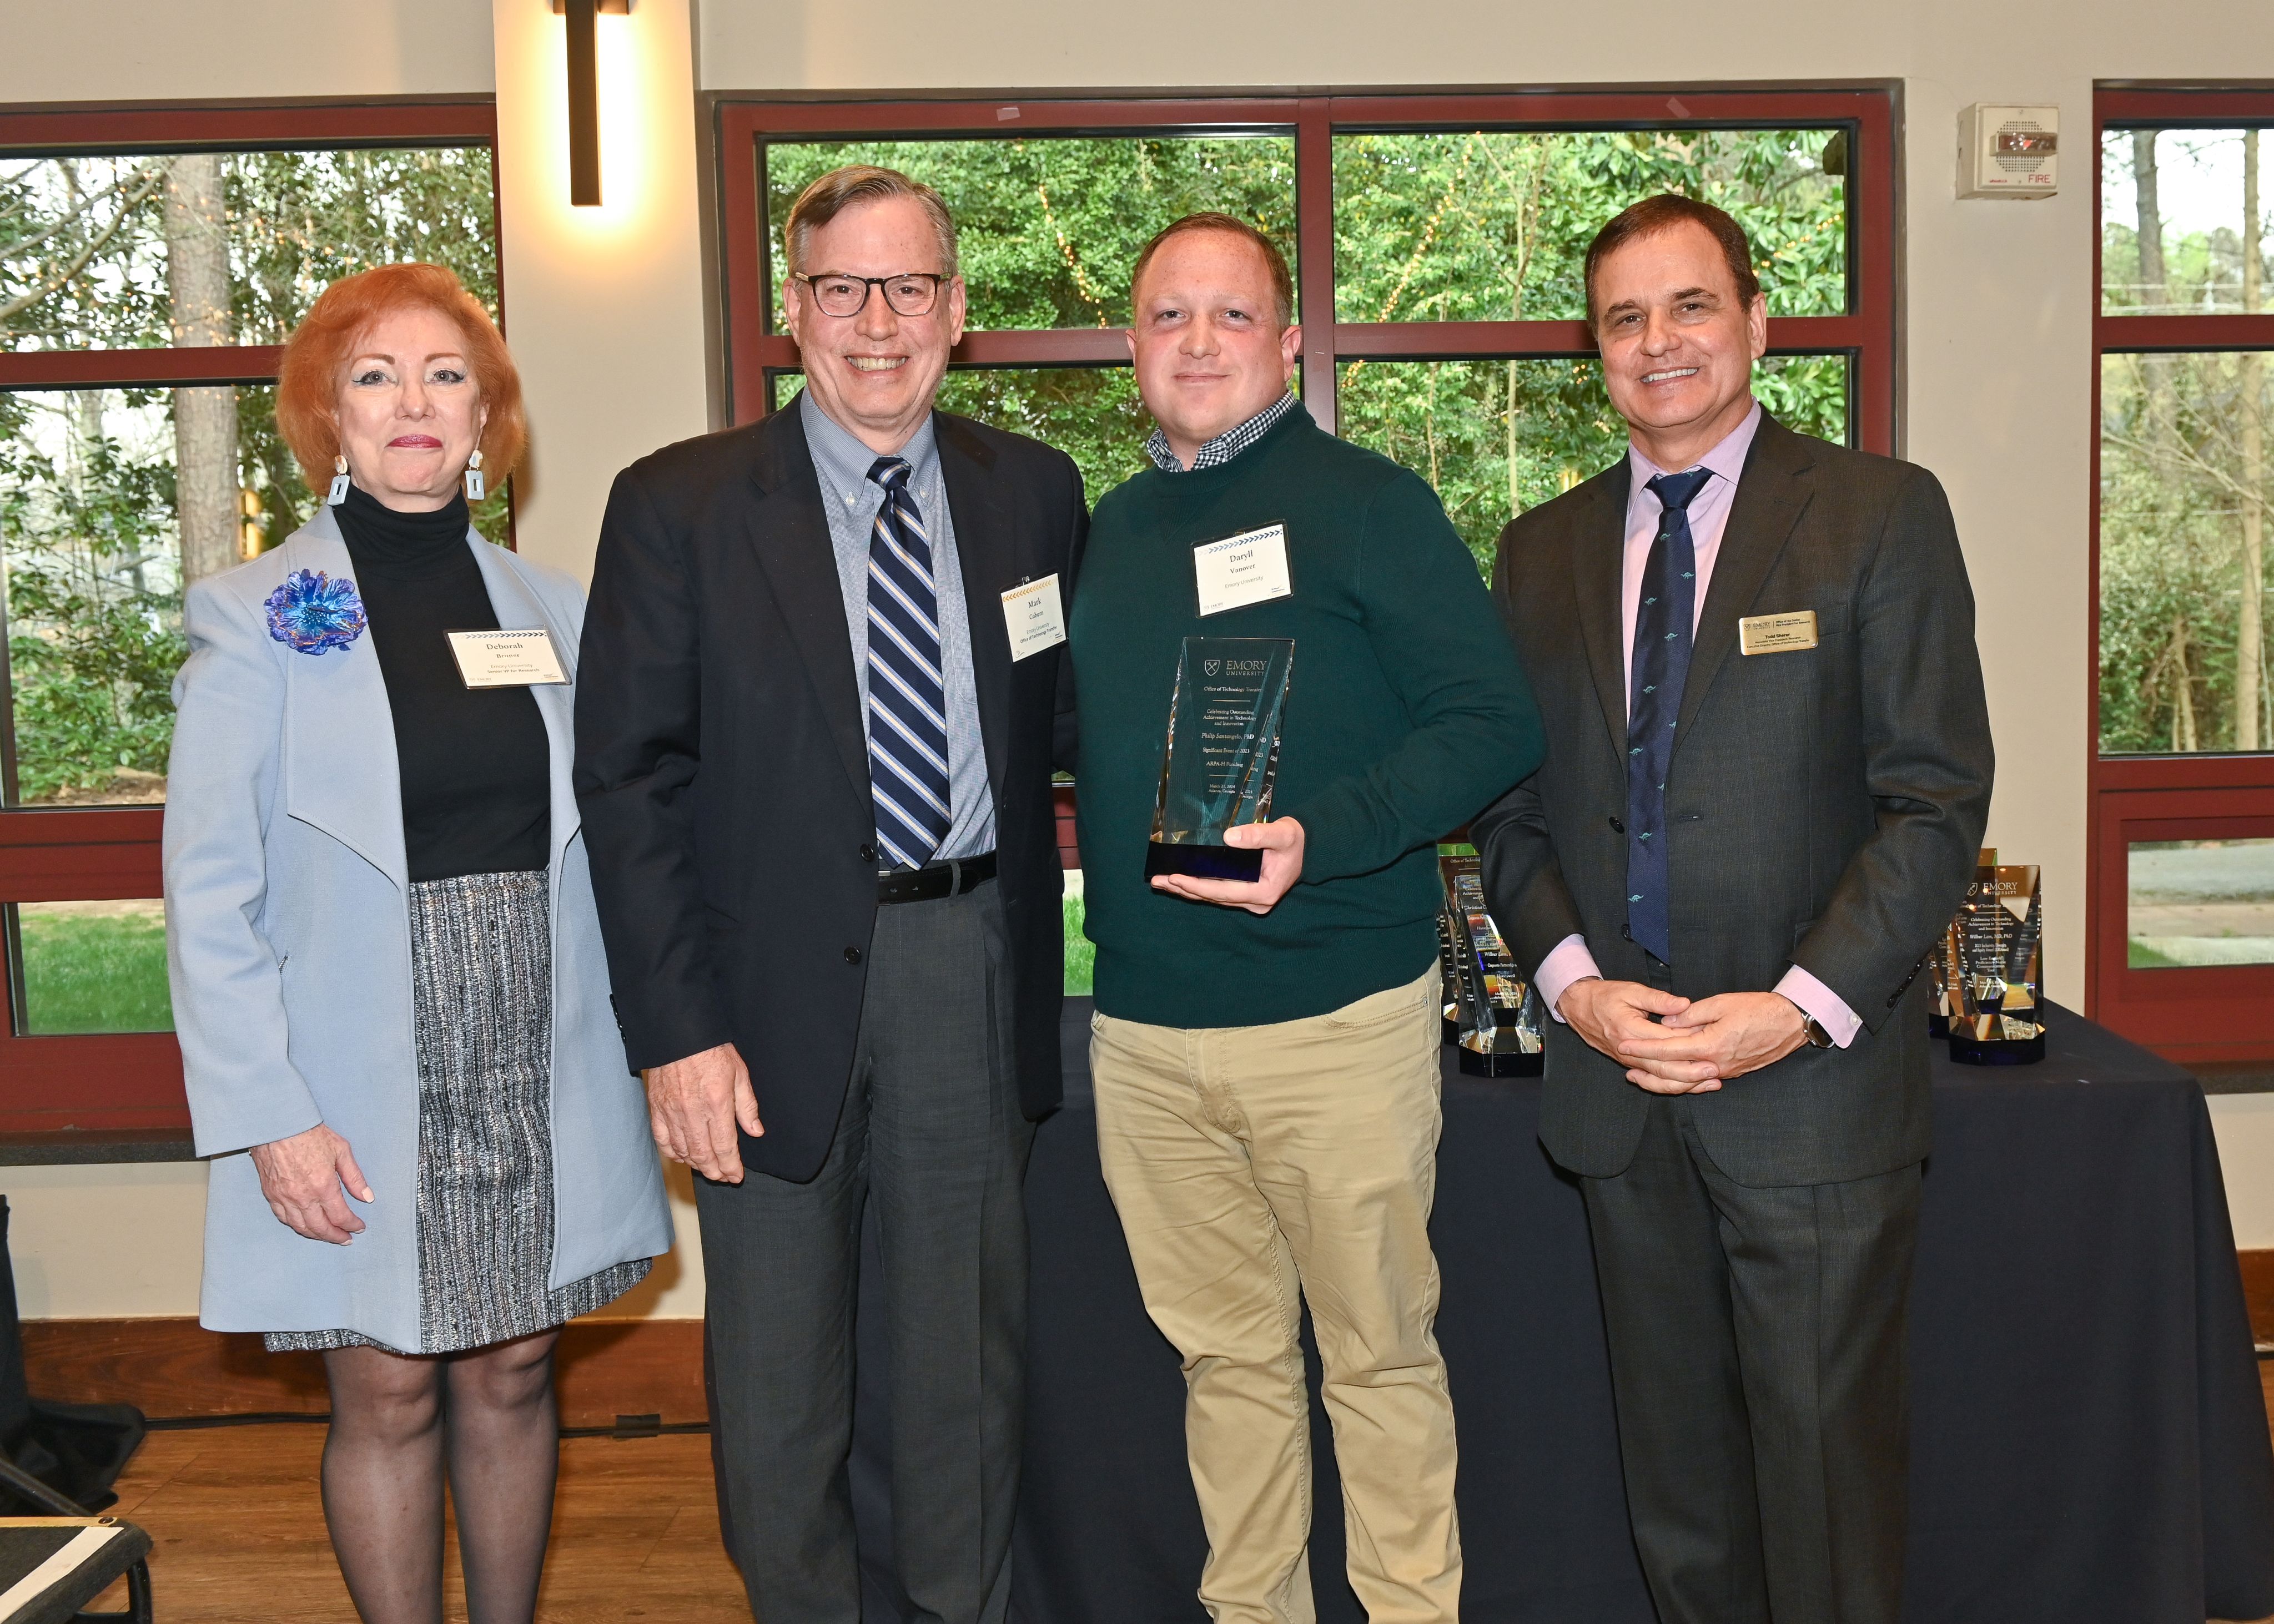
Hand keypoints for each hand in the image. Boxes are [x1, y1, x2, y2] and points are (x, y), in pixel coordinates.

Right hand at [250, 1125, 373, 1244]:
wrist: (277, 1125)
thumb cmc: (309, 1133)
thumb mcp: (341, 1150)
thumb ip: (354, 1177)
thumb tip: (367, 1197)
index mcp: (323, 1186)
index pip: (340, 1216)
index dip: (352, 1225)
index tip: (359, 1227)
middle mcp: (302, 1197)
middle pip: (320, 1228)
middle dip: (336, 1236)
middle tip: (346, 1239)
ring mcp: (284, 1198)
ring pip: (301, 1227)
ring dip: (316, 1235)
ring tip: (328, 1235)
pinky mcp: (270, 1195)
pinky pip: (284, 1218)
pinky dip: (297, 1226)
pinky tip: (305, 1226)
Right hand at [644, 1042, 762, 1183]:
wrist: (678, 1032)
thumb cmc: (711, 1050)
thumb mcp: (739, 1073)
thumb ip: (747, 1106)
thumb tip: (756, 1131)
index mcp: (716, 1104)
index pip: (724, 1147)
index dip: (731, 1166)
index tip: (736, 1176)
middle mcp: (692, 1112)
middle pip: (703, 1155)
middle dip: (715, 1171)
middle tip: (724, 1177)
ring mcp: (671, 1112)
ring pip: (682, 1151)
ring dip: (696, 1165)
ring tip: (708, 1169)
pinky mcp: (656, 1109)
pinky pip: (662, 1140)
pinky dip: (673, 1153)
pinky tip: (683, 1157)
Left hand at [1149, 817, 1304, 914]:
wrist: (1308, 847)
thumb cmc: (1295, 840)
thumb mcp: (1281, 834)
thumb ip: (1257, 835)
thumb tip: (1229, 837)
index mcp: (1263, 892)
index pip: (1223, 892)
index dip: (1197, 886)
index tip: (1176, 878)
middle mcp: (1255, 902)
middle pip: (1213, 898)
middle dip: (1184, 889)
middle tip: (1157, 881)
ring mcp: (1251, 901)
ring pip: (1213, 897)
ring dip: (1187, 890)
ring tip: (1161, 882)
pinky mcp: (1246, 894)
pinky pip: (1218, 892)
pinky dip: (1199, 887)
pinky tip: (1181, 882)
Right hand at [1557, 977, 1718, 1094]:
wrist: (1579, 1007)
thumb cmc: (1605, 996)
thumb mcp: (1631, 990)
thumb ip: (1658, 999)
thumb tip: (1684, 1005)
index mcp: (1630, 1030)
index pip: (1665, 1040)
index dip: (1689, 1042)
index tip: (1711, 1042)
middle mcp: (1628, 1051)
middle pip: (1663, 1067)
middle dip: (1690, 1071)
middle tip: (1714, 1071)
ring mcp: (1628, 1061)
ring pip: (1659, 1079)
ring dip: (1685, 1083)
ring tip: (1709, 1083)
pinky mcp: (1629, 1064)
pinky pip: (1653, 1079)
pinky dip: (1672, 1085)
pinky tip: (1690, 1086)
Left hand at [1616, 991, 1809, 1088]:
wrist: (1792, 1022)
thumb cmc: (1759, 1009)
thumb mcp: (1721, 1003)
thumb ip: (1691, 1014)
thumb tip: (1667, 1022)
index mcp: (1711, 1045)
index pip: (1668, 1050)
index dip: (1644, 1048)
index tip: (1623, 1045)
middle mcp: (1717, 1064)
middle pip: (1674, 1072)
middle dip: (1647, 1069)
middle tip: (1624, 1064)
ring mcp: (1726, 1071)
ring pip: (1687, 1080)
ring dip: (1662, 1078)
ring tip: (1640, 1075)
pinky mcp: (1733, 1072)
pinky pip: (1702, 1078)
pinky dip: (1683, 1078)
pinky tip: (1671, 1073)